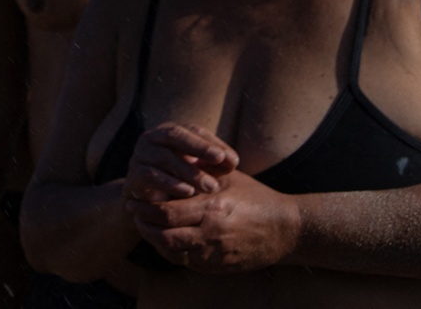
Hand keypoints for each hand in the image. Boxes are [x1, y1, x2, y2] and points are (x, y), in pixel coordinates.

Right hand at [124, 122, 236, 204]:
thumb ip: (217, 163)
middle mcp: (151, 138)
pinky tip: (188, 192)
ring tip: (211, 186)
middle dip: (199, 147)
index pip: (192, 130)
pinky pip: (150, 175)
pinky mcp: (133, 175)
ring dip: (189, 171)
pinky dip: (170, 183)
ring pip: (164, 156)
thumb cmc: (182, 181)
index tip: (232, 159)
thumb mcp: (203, 169)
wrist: (152, 202)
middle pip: (174, 135)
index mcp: (169, 132)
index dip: (212, 142)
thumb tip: (232, 160)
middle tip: (220, 159)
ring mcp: (139, 155)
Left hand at [127, 165, 299, 273]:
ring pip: (172, 251)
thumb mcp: (228, 177)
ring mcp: (215, 254)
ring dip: (154, 240)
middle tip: (133, 213)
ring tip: (145, 226)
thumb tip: (171, 154)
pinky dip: (171, 251)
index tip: (133, 200)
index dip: (145, 208)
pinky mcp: (219, 266)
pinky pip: (186, 261)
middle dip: (144, 223)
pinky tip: (165, 239)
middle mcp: (211, 234)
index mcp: (211, 208)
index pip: (166, 212)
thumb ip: (199, 169)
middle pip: (164, 234)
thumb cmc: (256, 198)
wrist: (287, 230)